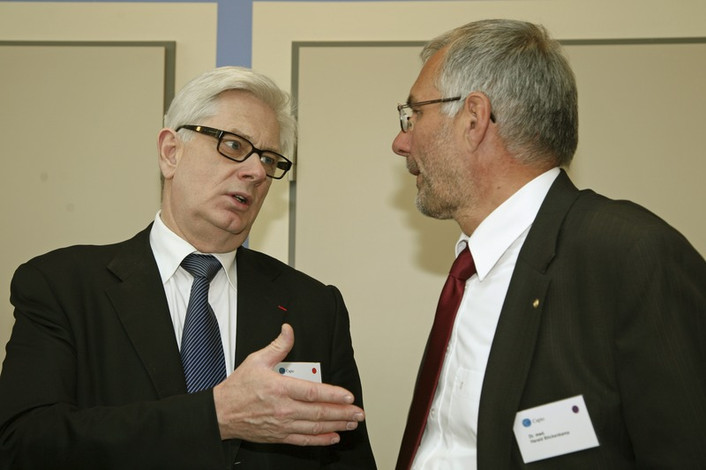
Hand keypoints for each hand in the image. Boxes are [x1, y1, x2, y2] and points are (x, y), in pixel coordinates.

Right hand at [213, 323, 364, 444]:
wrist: (221, 413)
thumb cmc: (238, 388)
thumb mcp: (257, 360)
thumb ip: (278, 346)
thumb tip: (288, 331)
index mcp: (280, 388)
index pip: (313, 392)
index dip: (333, 395)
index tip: (348, 396)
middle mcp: (284, 409)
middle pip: (319, 412)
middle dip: (342, 413)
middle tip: (358, 413)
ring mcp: (283, 424)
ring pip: (315, 427)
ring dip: (337, 425)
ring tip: (351, 423)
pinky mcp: (279, 436)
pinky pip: (304, 440)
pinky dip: (321, 439)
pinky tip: (333, 437)